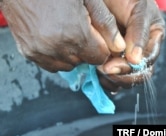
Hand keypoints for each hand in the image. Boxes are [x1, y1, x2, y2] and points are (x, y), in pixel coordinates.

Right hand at [2, 0, 124, 71]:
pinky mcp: (29, 53)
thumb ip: (105, 23)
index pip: (100, 57)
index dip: (103, 48)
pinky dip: (58, 56)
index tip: (100, 38)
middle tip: (81, 30)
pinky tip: (56, 39)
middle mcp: (57, 48)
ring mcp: (41, 52)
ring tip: (67, 33)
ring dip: (73, 54)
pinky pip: (52, 65)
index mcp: (75, 34)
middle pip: (85, 62)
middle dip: (88, 50)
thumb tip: (119, 46)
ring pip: (69, 66)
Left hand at [98, 0, 165, 91]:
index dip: (132, 68)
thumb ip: (138, 33)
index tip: (112, 66)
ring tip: (98, 71)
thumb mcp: (137, 10)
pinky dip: (105, 80)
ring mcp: (128, 56)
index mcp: (153, 38)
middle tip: (103, 69)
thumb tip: (135, 60)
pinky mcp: (114, 60)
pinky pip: (114, 77)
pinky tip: (96, 76)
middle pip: (139, 74)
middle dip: (122, 75)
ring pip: (126, 78)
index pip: (147, 61)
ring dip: (113, 80)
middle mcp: (143, 50)